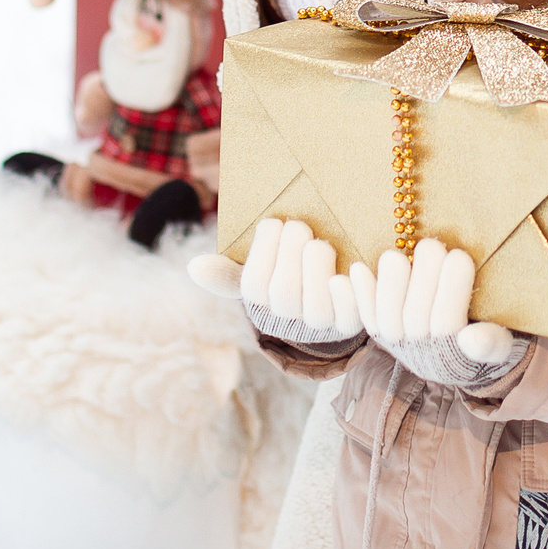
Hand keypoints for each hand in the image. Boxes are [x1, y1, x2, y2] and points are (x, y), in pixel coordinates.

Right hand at [189, 218, 359, 347]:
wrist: (332, 297)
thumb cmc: (290, 271)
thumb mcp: (261, 270)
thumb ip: (229, 272)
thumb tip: (194, 267)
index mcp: (265, 303)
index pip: (254, 286)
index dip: (263, 252)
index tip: (273, 223)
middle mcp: (291, 321)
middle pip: (284, 295)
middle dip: (291, 253)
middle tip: (299, 225)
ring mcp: (323, 325)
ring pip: (316, 308)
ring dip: (317, 270)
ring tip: (319, 244)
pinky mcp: (353, 322)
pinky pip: (351, 316)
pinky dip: (348, 294)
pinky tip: (348, 272)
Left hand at [348, 238, 523, 392]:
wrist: (467, 356)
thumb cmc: (489, 337)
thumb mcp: (500, 344)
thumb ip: (490, 343)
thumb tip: (471, 338)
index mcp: (455, 358)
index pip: (449, 326)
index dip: (452, 290)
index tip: (460, 255)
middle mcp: (423, 357)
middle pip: (416, 319)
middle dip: (422, 279)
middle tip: (431, 245)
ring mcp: (401, 346)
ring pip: (388, 321)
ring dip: (388, 286)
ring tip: (394, 255)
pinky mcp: (382, 334)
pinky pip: (367, 319)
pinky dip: (361, 294)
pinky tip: (357, 268)